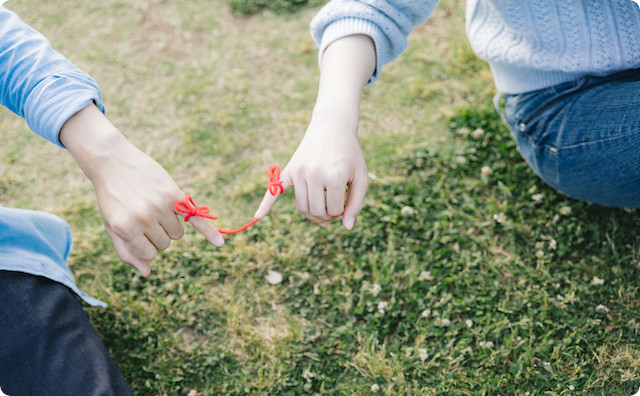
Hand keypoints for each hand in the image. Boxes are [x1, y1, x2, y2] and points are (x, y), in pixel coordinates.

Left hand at [60, 104, 223, 275]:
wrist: (112, 161)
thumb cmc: (111, 197)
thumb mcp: (112, 225)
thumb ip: (127, 251)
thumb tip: (147, 273)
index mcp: (125, 229)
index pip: (149, 254)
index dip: (145, 244)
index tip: (136, 229)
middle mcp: (144, 218)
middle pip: (165, 243)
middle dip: (157, 234)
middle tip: (143, 214)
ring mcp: (160, 206)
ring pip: (177, 233)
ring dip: (170, 225)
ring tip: (155, 207)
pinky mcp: (174, 195)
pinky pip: (195, 217)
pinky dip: (209, 231)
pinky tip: (219, 243)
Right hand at [255, 111, 367, 228]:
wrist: (332, 127)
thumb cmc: (349, 155)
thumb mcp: (361, 177)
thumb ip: (356, 204)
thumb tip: (347, 228)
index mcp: (334, 177)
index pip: (333, 211)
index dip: (340, 212)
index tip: (345, 205)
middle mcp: (314, 174)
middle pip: (316, 211)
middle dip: (326, 216)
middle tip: (333, 210)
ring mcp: (299, 171)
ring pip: (301, 207)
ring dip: (312, 214)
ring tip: (322, 209)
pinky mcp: (290, 169)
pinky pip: (275, 189)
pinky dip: (266, 203)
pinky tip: (258, 216)